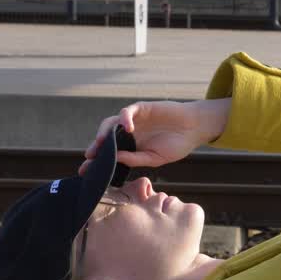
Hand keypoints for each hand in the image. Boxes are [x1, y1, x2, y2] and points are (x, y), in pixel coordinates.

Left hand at [78, 99, 230, 175]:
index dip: (97, 161)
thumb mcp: (156, 158)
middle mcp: (128, 133)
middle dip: (96, 147)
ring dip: (104, 133)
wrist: (194, 129)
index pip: (109, 153)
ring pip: (111, 123)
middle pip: (105, 138)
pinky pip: (128, 112)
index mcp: (131, 146)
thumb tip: (116, 159)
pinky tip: (128, 128)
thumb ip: (135, 159)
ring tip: (101, 143)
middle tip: (90, 157)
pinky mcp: (141, 109)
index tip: (86, 171)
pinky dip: (124, 119)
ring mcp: (134, 120)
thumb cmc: (177, 144)